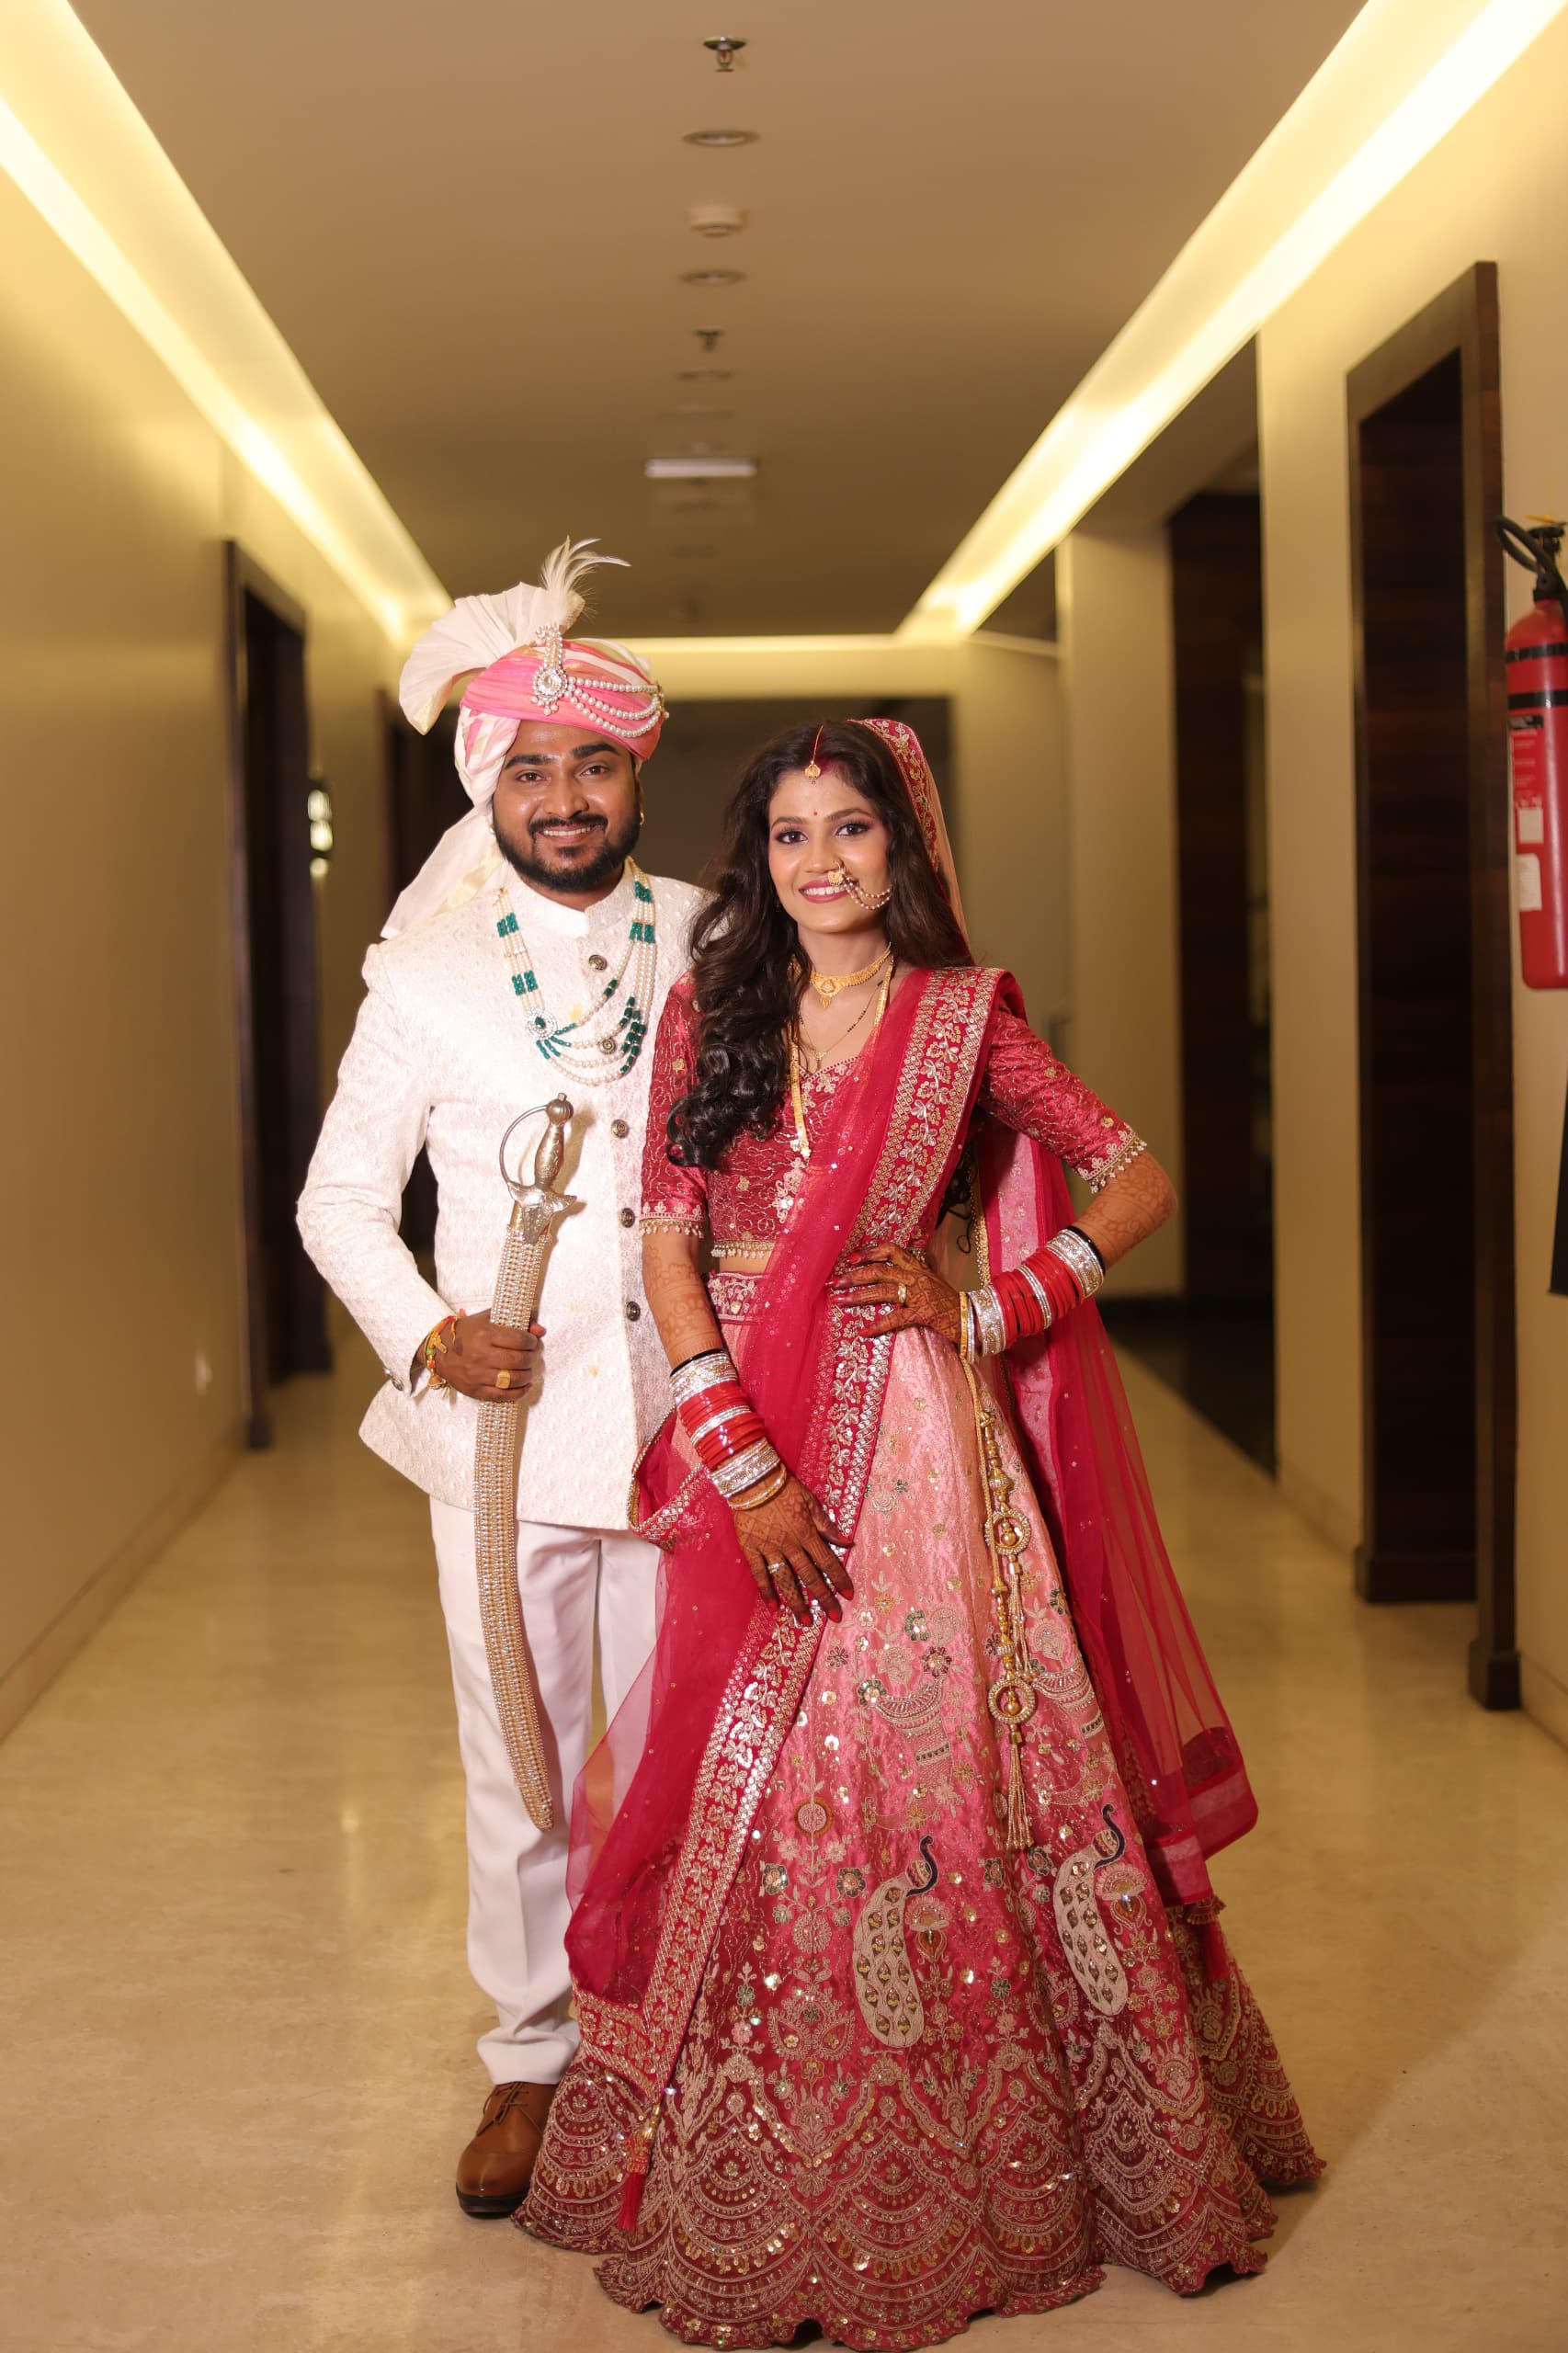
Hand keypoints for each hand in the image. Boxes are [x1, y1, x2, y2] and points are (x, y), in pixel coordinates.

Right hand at [434, 1311, 543, 1404]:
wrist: (439, 1351)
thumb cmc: (467, 1333)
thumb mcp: (488, 1319)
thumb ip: (516, 1321)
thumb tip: (541, 1330)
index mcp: (485, 1334)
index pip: (519, 1339)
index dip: (532, 1341)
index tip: (532, 1341)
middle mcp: (482, 1355)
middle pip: (519, 1360)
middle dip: (532, 1357)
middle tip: (532, 1355)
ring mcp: (478, 1375)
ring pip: (514, 1379)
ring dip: (528, 1374)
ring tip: (527, 1368)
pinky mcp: (476, 1390)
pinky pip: (504, 1396)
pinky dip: (520, 1392)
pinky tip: (525, 1385)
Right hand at [731, 1475, 852, 1626]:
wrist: (752, 1480)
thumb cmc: (785, 1489)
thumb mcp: (811, 1503)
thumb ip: (827, 1525)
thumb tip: (848, 1541)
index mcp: (807, 1533)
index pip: (828, 1561)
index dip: (840, 1579)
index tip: (849, 1596)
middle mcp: (790, 1545)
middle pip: (810, 1576)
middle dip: (824, 1598)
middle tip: (834, 1617)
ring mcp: (769, 1549)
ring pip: (785, 1580)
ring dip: (796, 1602)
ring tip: (804, 1621)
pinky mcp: (751, 1549)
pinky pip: (759, 1574)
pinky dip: (766, 1591)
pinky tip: (773, 1608)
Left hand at [833, 1243, 961, 1345]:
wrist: (972, 1317)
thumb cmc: (948, 1303)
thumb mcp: (929, 1283)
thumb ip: (910, 1277)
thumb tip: (886, 1276)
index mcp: (917, 1268)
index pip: (891, 1250)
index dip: (869, 1252)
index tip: (850, 1259)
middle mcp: (917, 1277)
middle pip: (880, 1270)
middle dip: (854, 1276)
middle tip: (835, 1282)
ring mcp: (921, 1294)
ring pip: (884, 1290)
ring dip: (858, 1296)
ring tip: (839, 1300)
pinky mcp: (924, 1313)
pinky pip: (897, 1318)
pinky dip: (879, 1325)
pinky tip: (864, 1331)